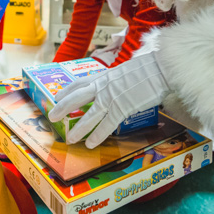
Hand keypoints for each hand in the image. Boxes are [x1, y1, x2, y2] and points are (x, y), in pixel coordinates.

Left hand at [48, 52, 170, 147]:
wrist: (161, 69)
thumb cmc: (148, 68)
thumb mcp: (125, 71)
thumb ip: (116, 80)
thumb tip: (116, 85)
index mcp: (104, 75)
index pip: (80, 83)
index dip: (67, 90)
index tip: (57, 96)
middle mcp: (103, 86)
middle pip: (77, 98)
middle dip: (63, 108)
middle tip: (52, 117)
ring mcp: (112, 97)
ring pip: (89, 115)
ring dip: (78, 128)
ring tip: (70, 138)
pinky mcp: (122, 108)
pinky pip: (107, 125)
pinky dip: (98, 135)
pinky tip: (90, 144)